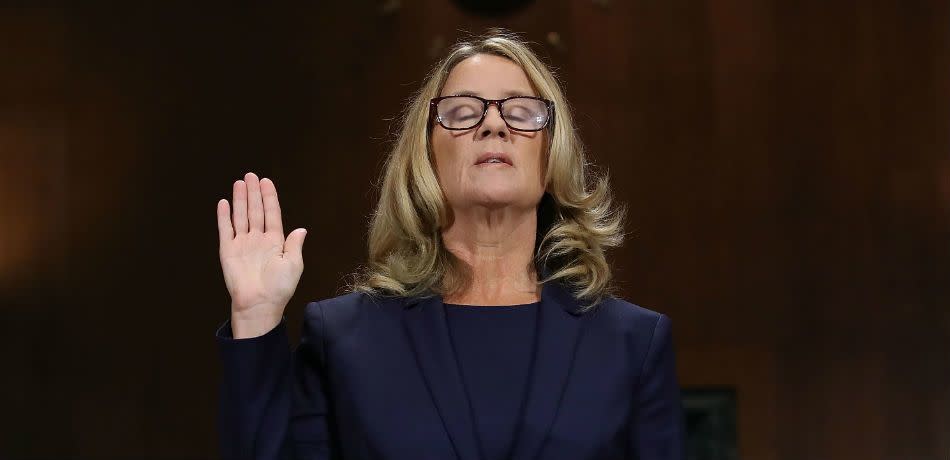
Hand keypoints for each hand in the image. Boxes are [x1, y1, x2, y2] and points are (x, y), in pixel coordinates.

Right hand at [217, 172, 306, 337]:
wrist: (259, 304)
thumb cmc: (279, 288)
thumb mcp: (293, 265)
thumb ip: (294, 245)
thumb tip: (301, 229)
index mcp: (275, 242)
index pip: (272, 214)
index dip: (269, 198)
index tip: (267, 182)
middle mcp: (258, 240)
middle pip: (255, 211)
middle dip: (253, 193)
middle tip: (250, 175)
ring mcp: (242, 244)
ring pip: (241, 216)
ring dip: (240, 200)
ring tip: (239, 183)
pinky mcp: (228, 251)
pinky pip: (225, 230)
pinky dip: (224, 217)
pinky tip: (224, 203)